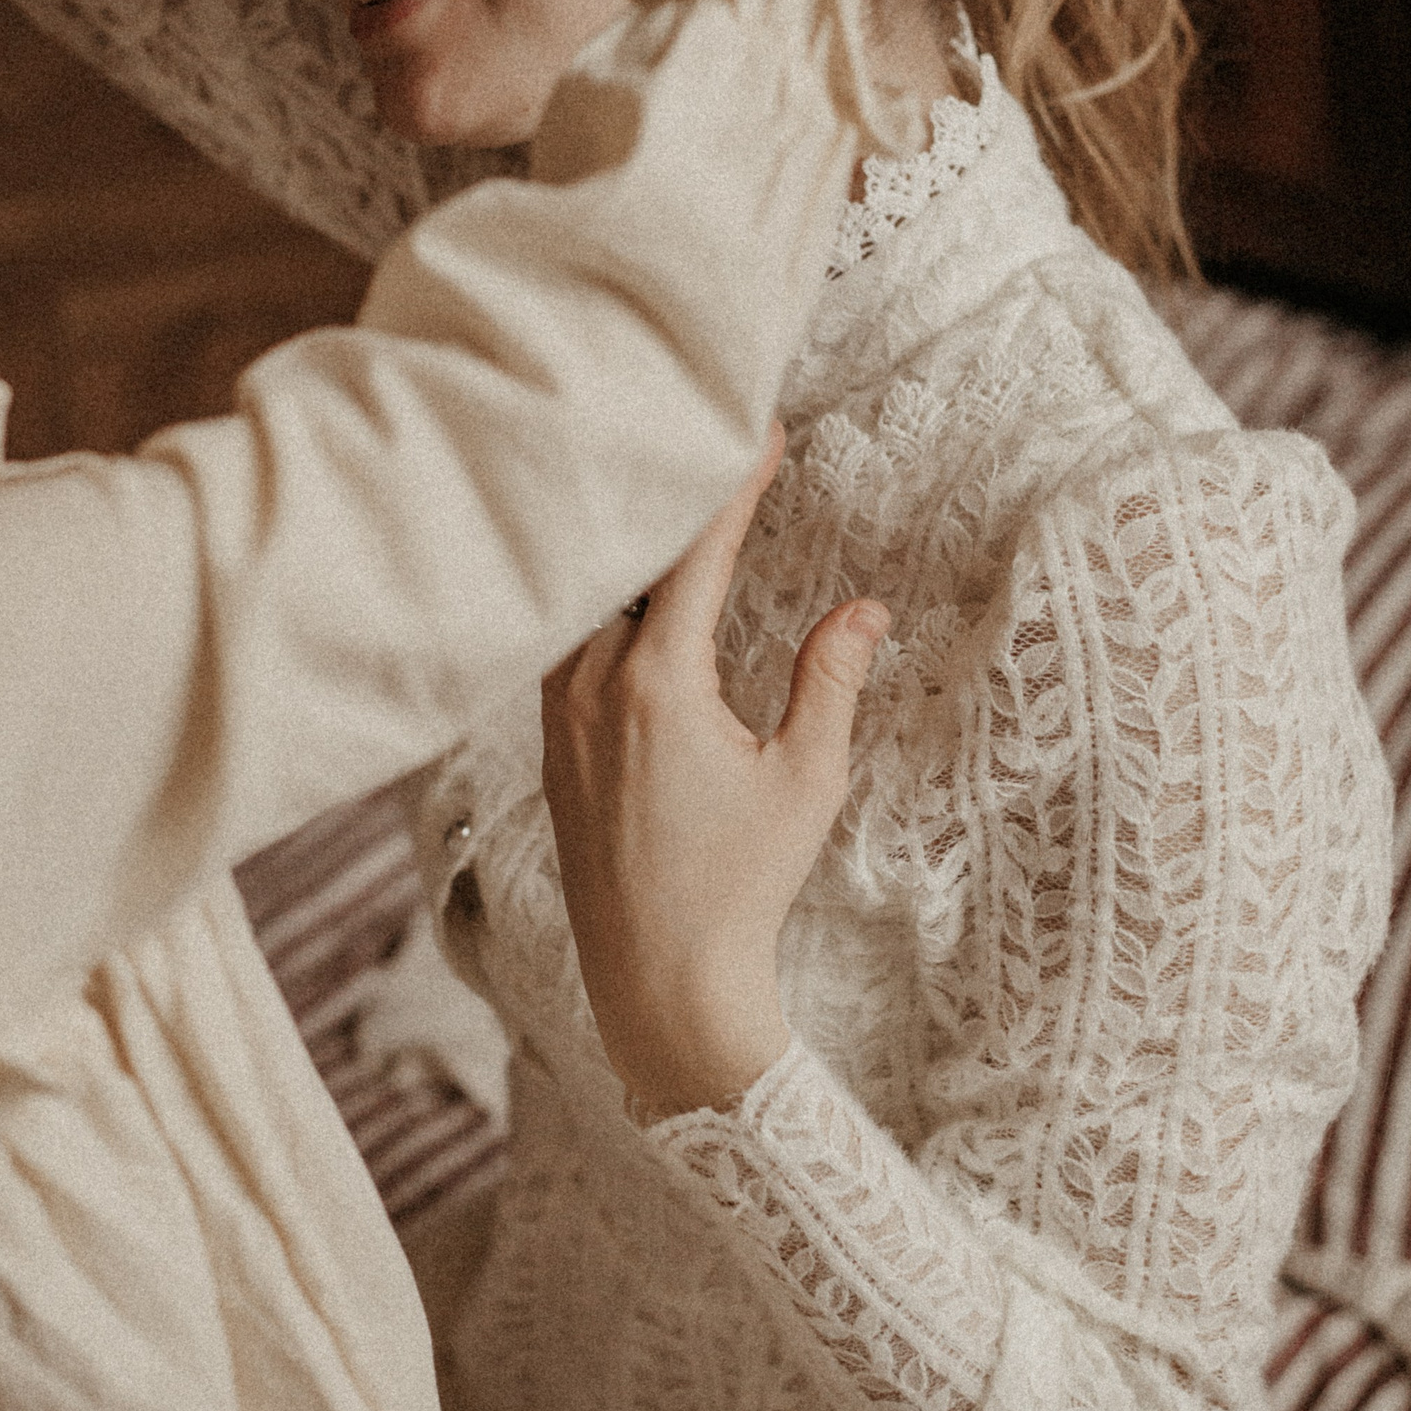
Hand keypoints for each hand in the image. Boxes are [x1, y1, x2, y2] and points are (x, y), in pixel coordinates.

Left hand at [542, 429, 886, 1120]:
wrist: (656, 980)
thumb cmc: (739, 886)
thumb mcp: (805, 780)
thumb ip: (828, 681)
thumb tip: (863, 609)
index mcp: (656, 684)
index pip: (693, 553)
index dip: (731, 485)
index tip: (760, 430)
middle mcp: (591, 686)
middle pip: (622, 561)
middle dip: (666, 500)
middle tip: (705, 441)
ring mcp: (558, 714)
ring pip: (584, 600)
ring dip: (624, 551)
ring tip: (662, 501)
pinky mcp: (548, 745)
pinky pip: (565, 643)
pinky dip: (598, 601)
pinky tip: (622, 591)